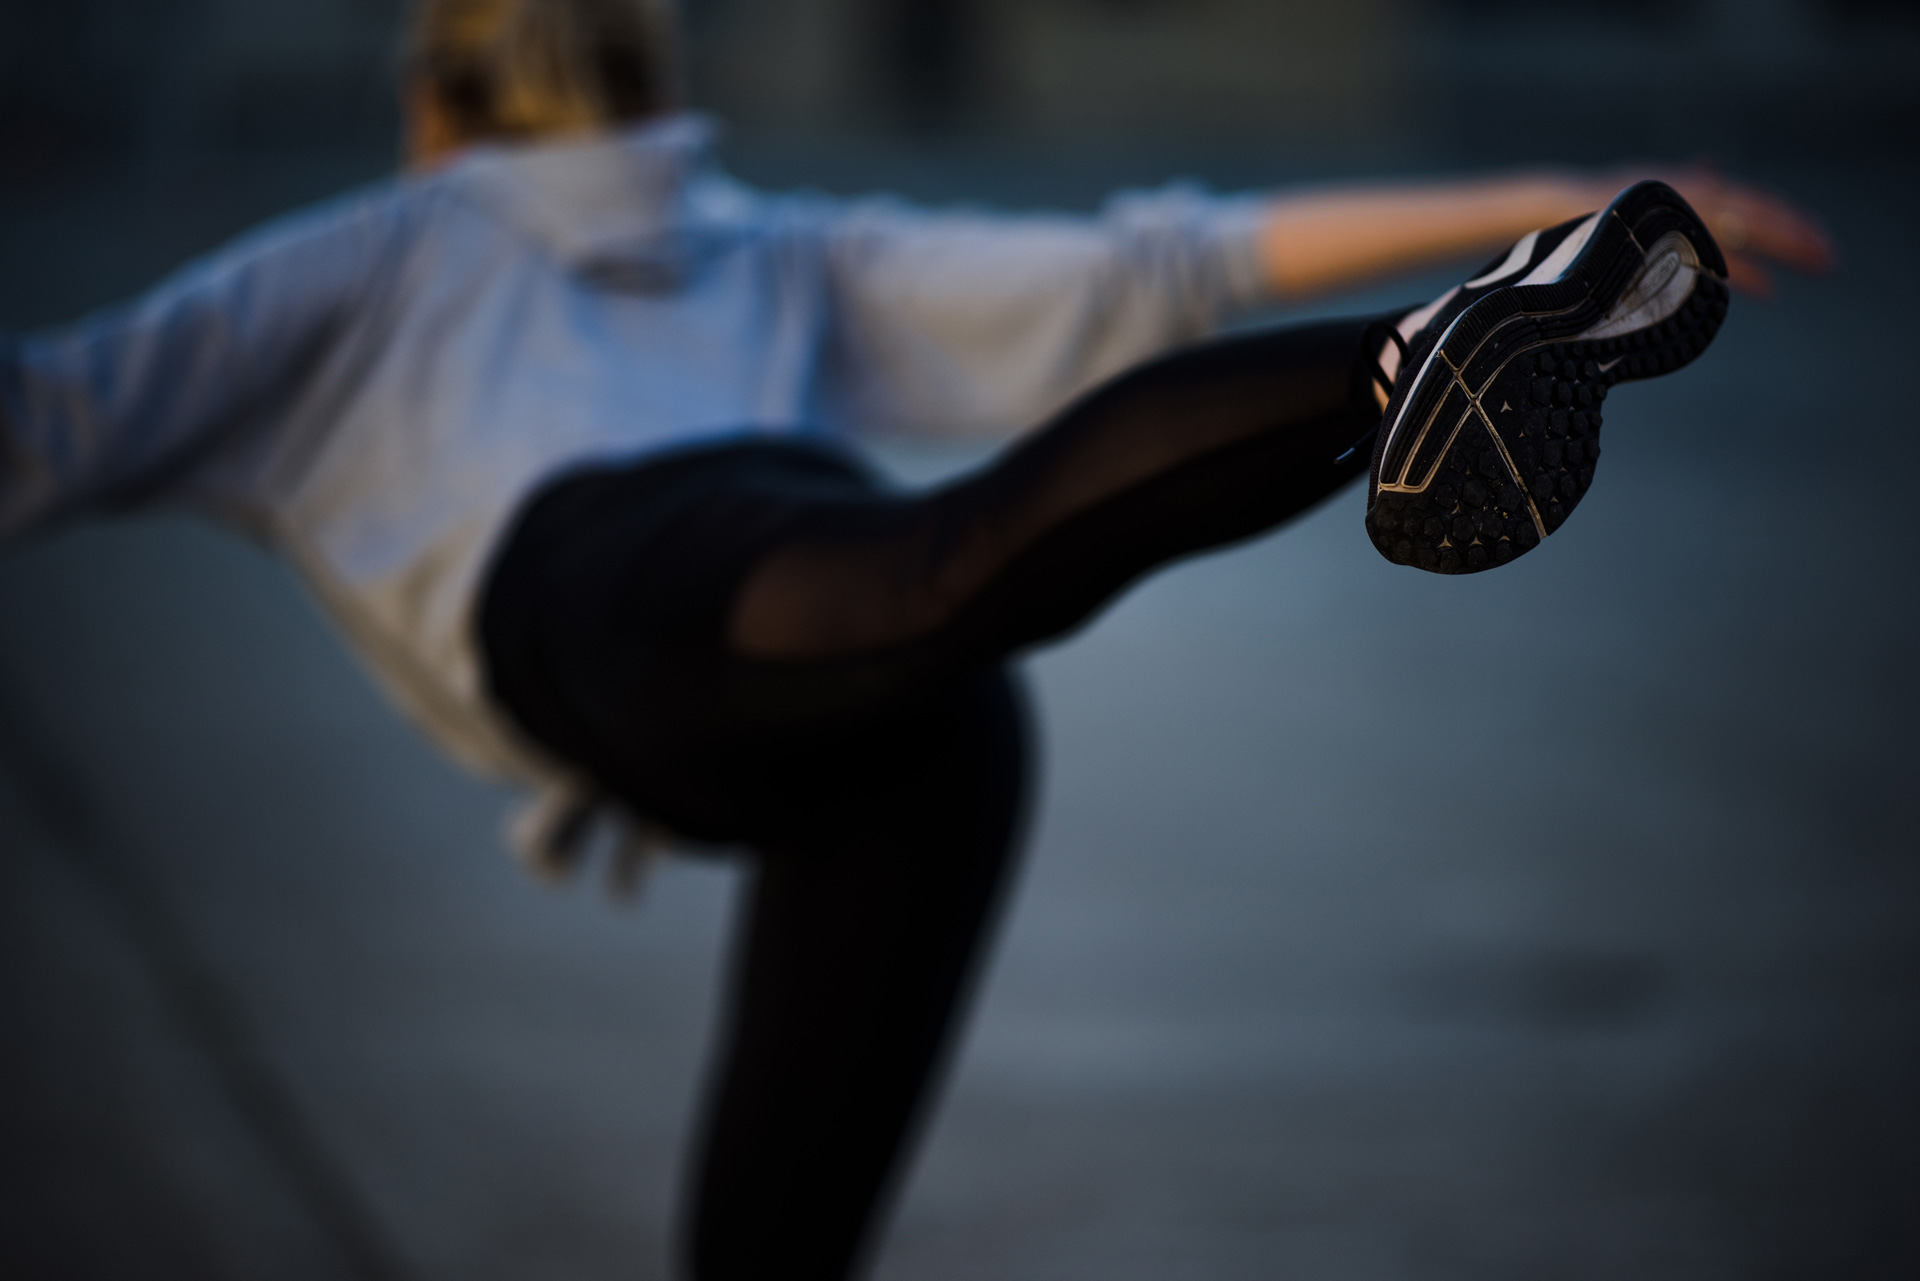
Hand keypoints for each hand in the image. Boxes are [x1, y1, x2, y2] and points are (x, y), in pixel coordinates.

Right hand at [1600, 165, 1836, 297]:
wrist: (1551, 206)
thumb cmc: (1595, 203)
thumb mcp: (1645, 183)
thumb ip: (1682, 178)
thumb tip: (1710, 165)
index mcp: (1691, 184)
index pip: (1750, 198)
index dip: (1785, 217)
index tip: (1815, 237)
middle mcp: (1691, 194)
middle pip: (1758, 213)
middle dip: (1797, 235)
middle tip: (1829, 259)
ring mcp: (1679, 216)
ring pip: (1745, 230)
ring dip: (1785, 247)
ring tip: (1815, 264)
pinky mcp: (1664, 241)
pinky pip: (1713, 257)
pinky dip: (1744, 274)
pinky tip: (1769, 289)